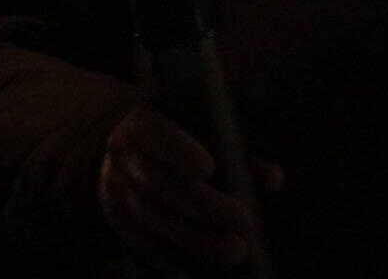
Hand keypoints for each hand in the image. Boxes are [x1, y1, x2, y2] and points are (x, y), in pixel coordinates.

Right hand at [97, 104, 277, 268]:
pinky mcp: (117, 215)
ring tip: (236, 249)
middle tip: (244, 219)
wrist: (123, 141)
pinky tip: (200, 272)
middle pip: (162, 184)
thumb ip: (237, 150)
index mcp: (141, 123)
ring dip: (197, 239)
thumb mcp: (202, 128)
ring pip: (155, 218)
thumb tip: (273, 180)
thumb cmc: (180, 131)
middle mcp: (123, 157)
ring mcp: (114, 189)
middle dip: (205, 205)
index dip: (178, 151)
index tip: (206, 166)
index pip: (156, 135)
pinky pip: (143, 242)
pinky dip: (173, 258)